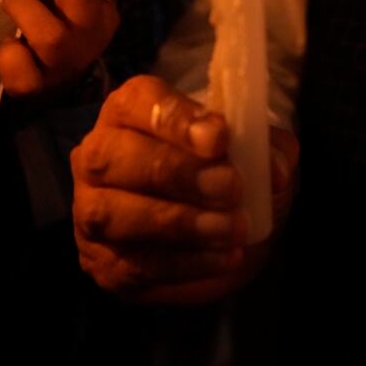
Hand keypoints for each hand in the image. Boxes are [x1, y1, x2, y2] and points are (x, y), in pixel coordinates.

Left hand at [0, 0, 119, 96]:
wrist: (49, 86)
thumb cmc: (51, 28)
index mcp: (103, 6)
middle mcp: (92, 33)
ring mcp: (67, 61)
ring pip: (49, 32)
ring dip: (21, 8)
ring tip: (9, 3)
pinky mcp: (38, 84)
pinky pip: (18, 64)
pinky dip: (5, 52)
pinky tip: (4, 45)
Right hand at [71, 75, 298, 302]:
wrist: (223, 236)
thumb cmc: (231, 175)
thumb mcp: (257, 153)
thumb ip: (268, 150)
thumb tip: (275, 168)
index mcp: (132, 112)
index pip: (138, 101)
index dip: (175, 118)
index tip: (219, 138)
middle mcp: (100, 156)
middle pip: (112, 157)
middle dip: (176, 173)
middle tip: (231, 188)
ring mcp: (90, 211)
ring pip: (113, 214)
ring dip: (180, 223)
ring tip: (233, 229)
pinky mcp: (103, 262)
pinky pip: (134, 264)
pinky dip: (187, 262)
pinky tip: (226, 257)